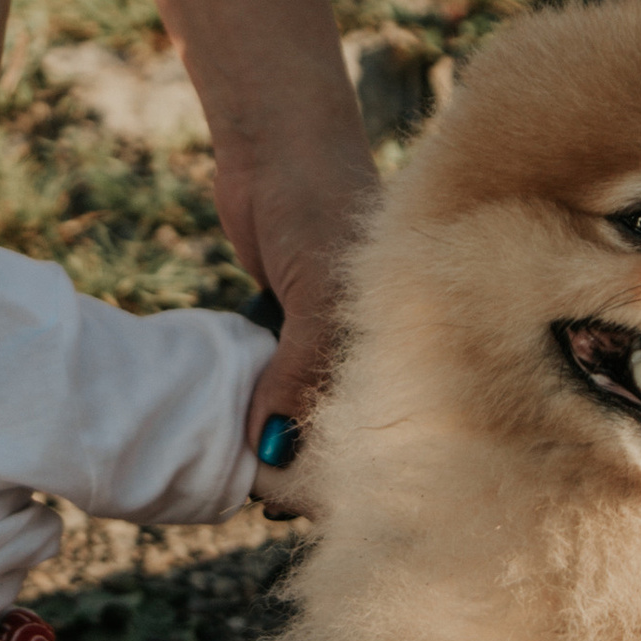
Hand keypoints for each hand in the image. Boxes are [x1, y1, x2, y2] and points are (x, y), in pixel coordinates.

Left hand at [217, 111, 378, 463]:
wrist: (275, 138)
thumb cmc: (316, 201)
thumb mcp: (319, 295)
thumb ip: (300, 372)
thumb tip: (272, 449)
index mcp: (404, 338)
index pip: (391, 425)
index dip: (359, 467)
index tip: (309, 502)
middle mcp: (370, 343)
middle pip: (346, 424)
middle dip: (310, 462)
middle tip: (268, 498)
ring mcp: (325, 335)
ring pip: (303, 408)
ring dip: (276, 436)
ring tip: (247, 475)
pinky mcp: (285, 324)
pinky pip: (272, 381)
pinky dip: (253, 403)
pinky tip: (235, 428)